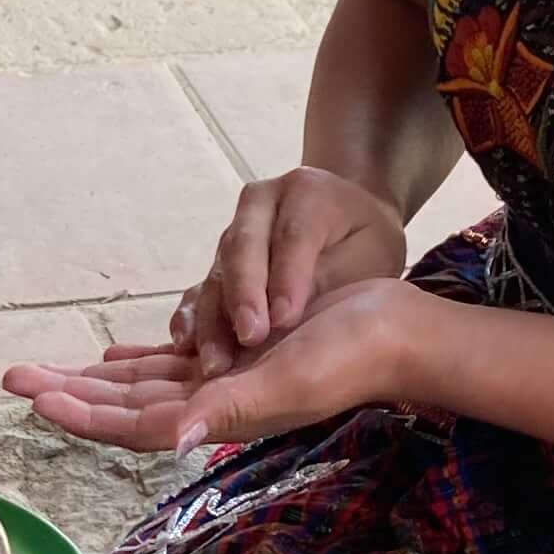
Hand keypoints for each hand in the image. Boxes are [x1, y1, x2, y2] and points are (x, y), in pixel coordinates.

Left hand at [5, 276, 436, 453]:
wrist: (396, 334)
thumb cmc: (348, 358)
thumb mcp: (284, 381)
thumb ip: (226, 410)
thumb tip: (172, 438)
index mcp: (218, 417)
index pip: (132, 423)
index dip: (81, 412)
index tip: (33, 395)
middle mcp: (211, 406)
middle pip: (122, 406)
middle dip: (67, 393)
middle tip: (10, 375)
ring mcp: (221, 382)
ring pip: (139, 385)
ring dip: (90, 379)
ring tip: (40, 368)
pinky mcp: (235, 355)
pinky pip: (171, 363)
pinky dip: (137, 360)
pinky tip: (111, 354)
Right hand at [172, 167, 409, 370]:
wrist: (349, 222)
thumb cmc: (365, 240)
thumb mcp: (369, 254)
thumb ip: (331, 278)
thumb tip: (285, 317)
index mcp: (306, 192)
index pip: (292, 235)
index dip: (286, 278)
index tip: (287, 321)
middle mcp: (261, 203)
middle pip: (243, 247)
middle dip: (243, 296)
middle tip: (250, 338)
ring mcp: (234, 231)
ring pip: (218, 272)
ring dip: (214, 320)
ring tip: (216, 361)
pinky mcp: (219, 263)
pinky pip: (201, 290)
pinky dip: (191, 319)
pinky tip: (184, 346)